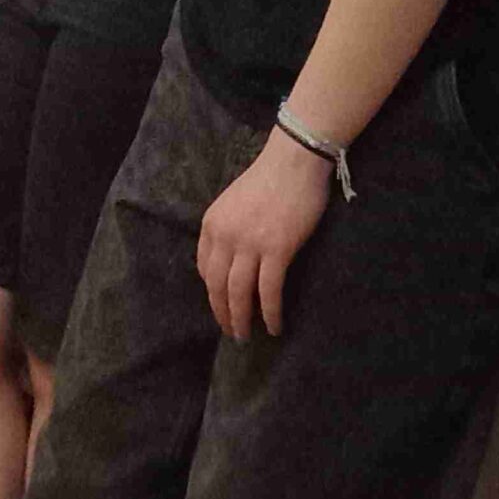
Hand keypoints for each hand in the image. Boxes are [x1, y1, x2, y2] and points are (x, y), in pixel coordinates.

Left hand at [195, 129, 333, 338]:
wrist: (293, 162)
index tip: (220, 307)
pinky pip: (269, 291)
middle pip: (217, 285)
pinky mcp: (277, 249)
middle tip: (231, 332)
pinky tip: (274, 326)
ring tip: (245, 336)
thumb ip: (227, 229)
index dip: (212, 293)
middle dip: (222, 313)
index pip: (205, 268)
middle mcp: (225, 236)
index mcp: (212, 223)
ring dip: (241, 319)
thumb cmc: (268, 180)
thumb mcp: (234, 204)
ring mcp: (249, 243)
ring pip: (239, 293)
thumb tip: (231, 260)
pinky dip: (270, 313)